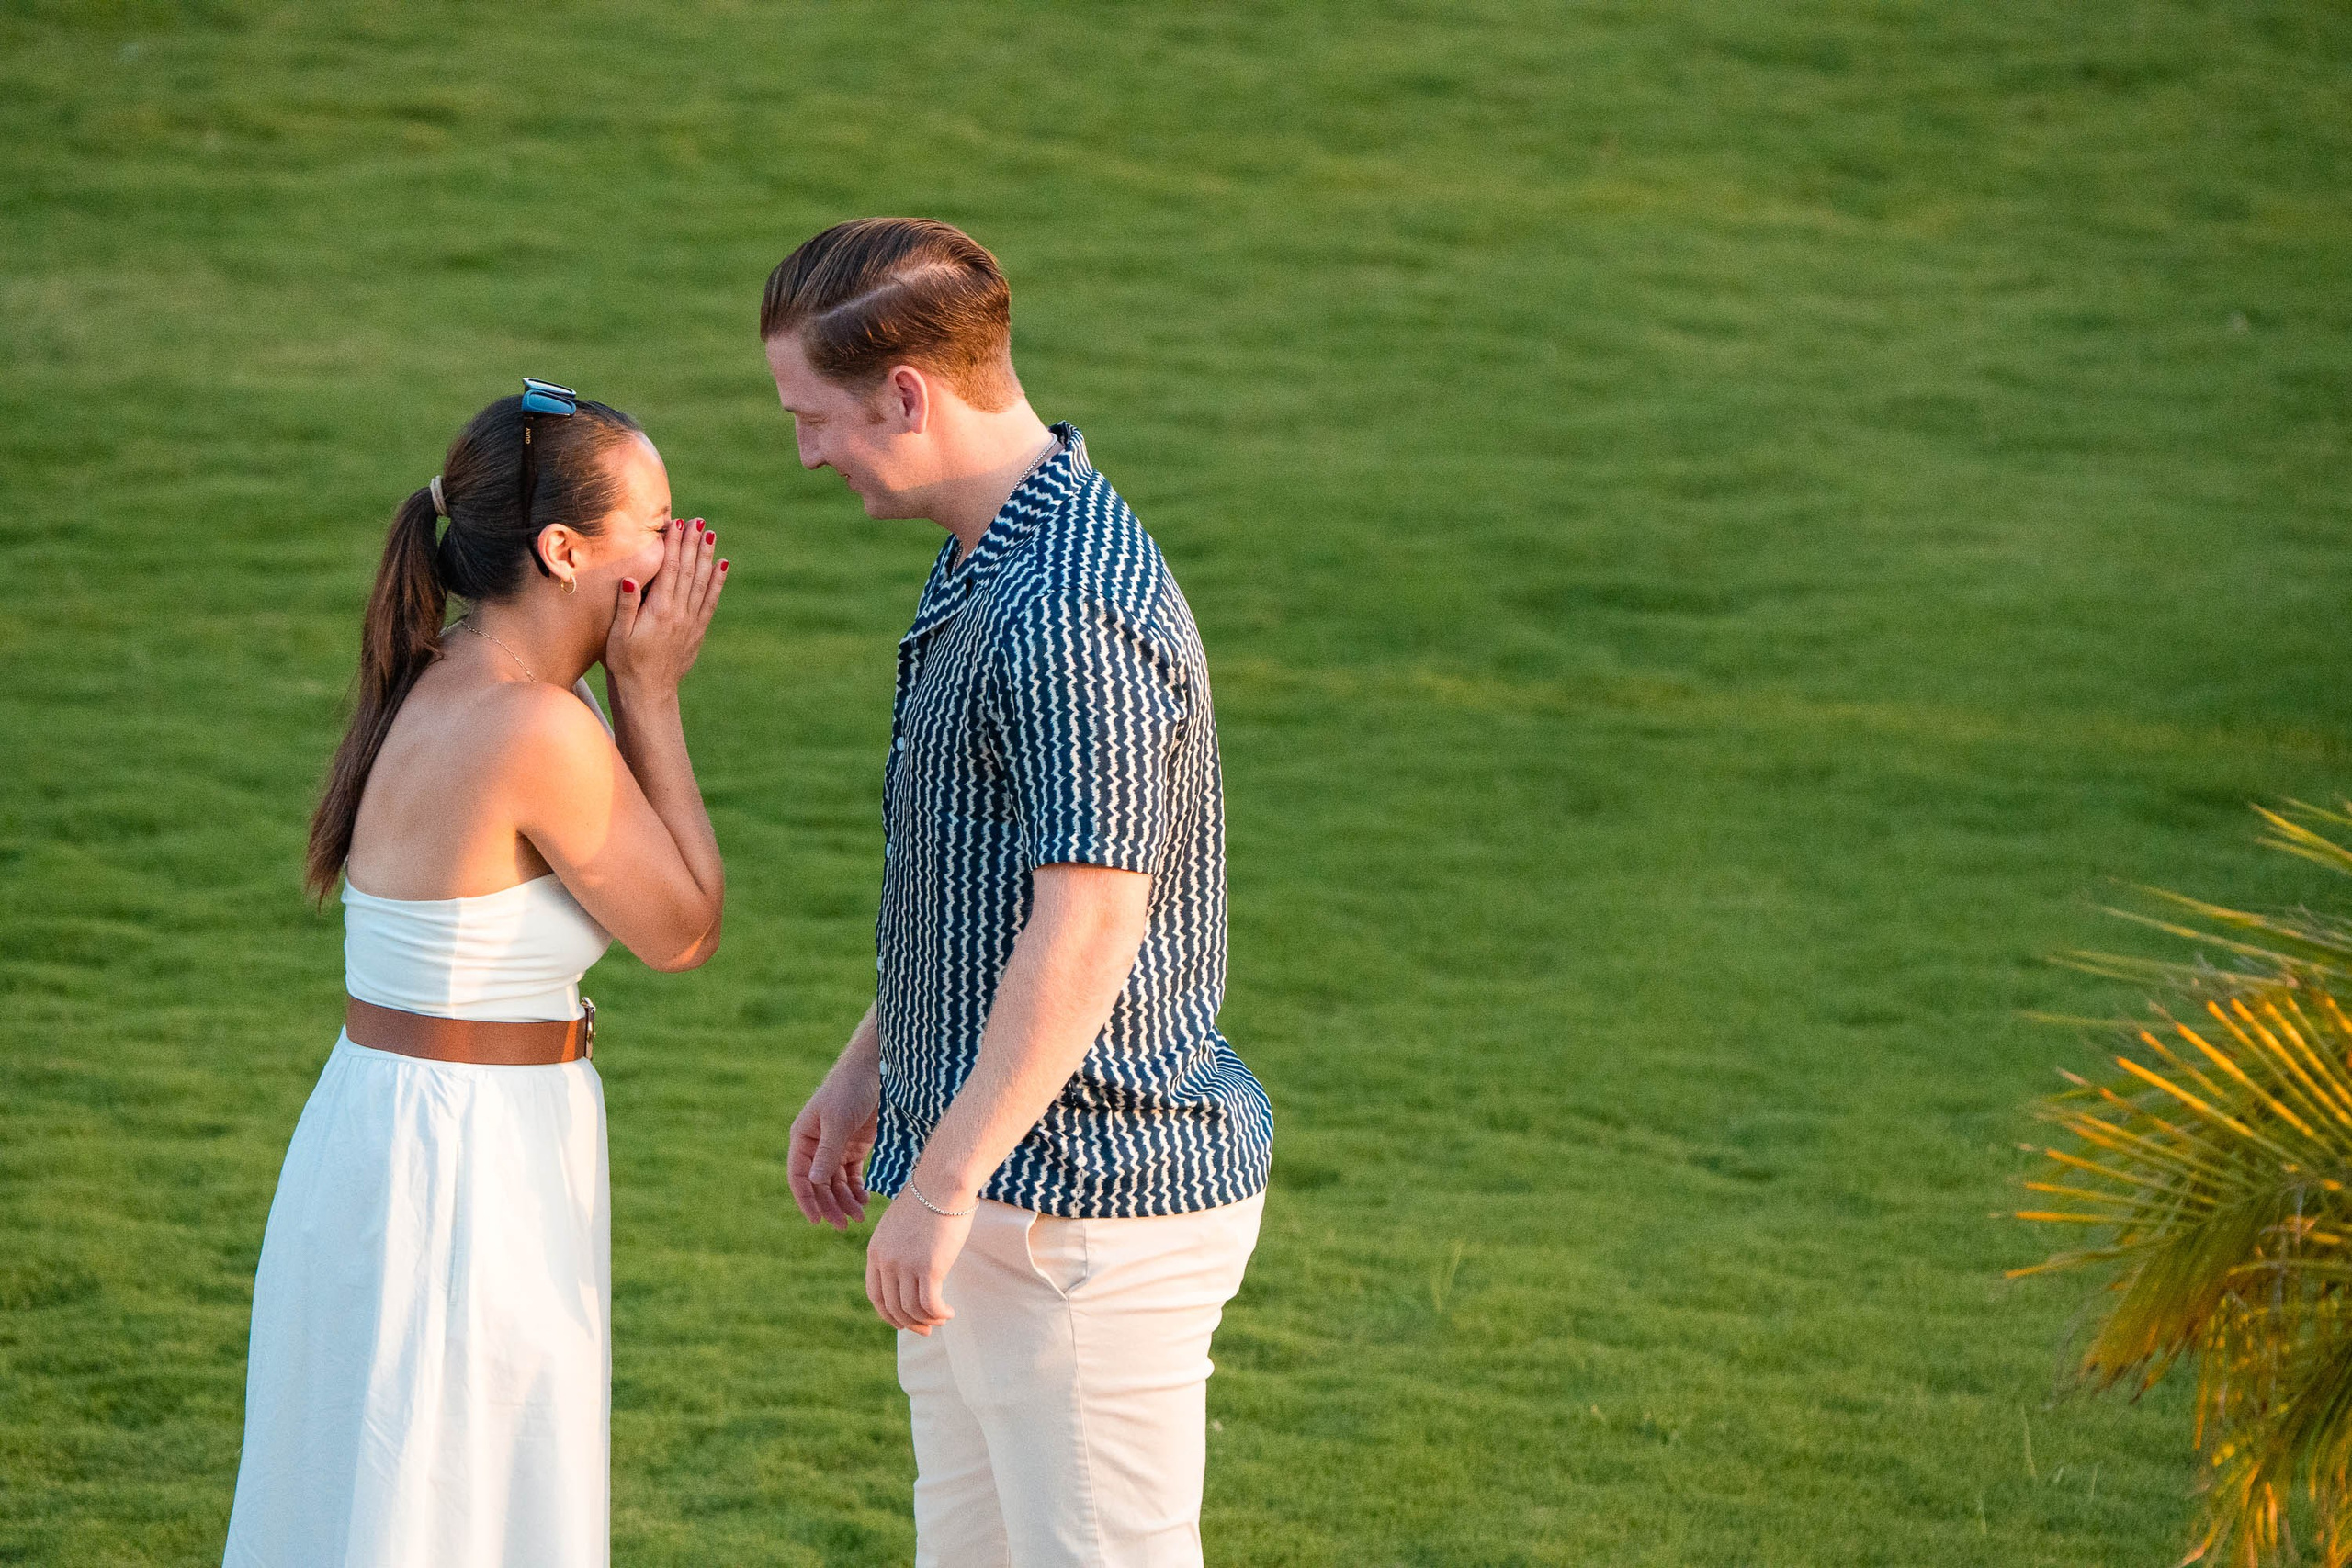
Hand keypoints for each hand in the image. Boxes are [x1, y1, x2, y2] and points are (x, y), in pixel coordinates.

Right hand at [606, 517, 725, 693]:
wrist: (648, 693)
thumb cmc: (625, 664)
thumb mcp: (616, 635)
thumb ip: (626, 605)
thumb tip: (630, 576)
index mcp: (659, 610)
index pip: (670, 569)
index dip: (675, 544)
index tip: (678, 523)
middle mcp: (679, 613)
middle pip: (689, 570)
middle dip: (693, 543)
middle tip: (698, 521)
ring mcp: (691, 622)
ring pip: (702, 582)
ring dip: (706, 556)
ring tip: (710, 535)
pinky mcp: (697, 631)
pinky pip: (710, 601)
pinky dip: (716, 582)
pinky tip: (721, 566)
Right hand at [787, 1063, 878, 1229]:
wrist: (876, 1068)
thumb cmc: (850, 1089)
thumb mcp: (838, 1121)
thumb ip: (827, 1153)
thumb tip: (813, 1183)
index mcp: (803, 1138)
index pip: (798, 1176)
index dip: (805, 1199)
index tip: (817, 1220)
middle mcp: (816, 1145)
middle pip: (818, 1184)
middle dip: (830, 1205)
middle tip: (844, 1225)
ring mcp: (836, 1146)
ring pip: (835, 1183)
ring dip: (845, 1200)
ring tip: (859, 1216)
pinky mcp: (855, 1146)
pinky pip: (851, 1174)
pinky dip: (856, 1188)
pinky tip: (865, 1200)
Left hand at [865, 1190, 972, 1334]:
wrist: (942, 1183)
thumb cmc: (928, 1198)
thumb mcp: (901, 1225)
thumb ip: (898, 1247)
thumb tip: (910, 1269)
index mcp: (875, 1251)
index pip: (875, 1295)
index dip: (888, 1314)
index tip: (904, 1322)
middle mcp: (886, 1261)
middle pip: (892, 1307)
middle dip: (909, 1324)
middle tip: (926, 1330)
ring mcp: (906, 1266)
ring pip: (913, 1309)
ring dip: (928, 1320)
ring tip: (943, 1319)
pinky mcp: (929, 1268)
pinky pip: (931, 1304)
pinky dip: (940, 1314)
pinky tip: (950, 1312)